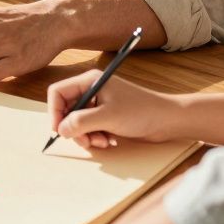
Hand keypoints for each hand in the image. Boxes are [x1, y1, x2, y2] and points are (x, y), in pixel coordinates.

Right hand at [47, 70, 175, 148]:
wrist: (168, 120)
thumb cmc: (142, 111)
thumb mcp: (108, 117)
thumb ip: (81, 122)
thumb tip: (61, 129)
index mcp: (90, 81)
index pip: (58, 92)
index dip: (55, 112)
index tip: (60, 130)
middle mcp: (92, 89)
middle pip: (67, 109)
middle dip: (74, 128)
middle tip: (85, 142)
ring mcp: (100, 103)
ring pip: (78, 121)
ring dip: (86, 135)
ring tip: (101, 142)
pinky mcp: (107, 115)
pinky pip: (90, 127)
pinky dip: (96, 136)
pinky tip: (109, 141)